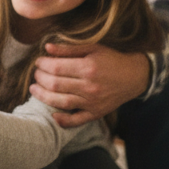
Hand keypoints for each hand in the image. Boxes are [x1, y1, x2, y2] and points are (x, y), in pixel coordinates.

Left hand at [30, 43, 149, 128]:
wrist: (134, 76)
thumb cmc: (111, 60)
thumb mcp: (92, 48)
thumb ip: (68, 49)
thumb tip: (47, 48)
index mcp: (88, 68)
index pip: (56, 68)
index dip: (42, 65)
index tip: (38, 62)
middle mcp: (90, 86)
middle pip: (55, 84)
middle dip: (40, 78)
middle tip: (36, 74)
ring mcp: (93, 102)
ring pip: (61, 102)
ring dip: (43, 96)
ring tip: (34, 89)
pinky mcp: (96, 113)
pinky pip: (76, 121)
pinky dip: (63, 120)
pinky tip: (52, 114)